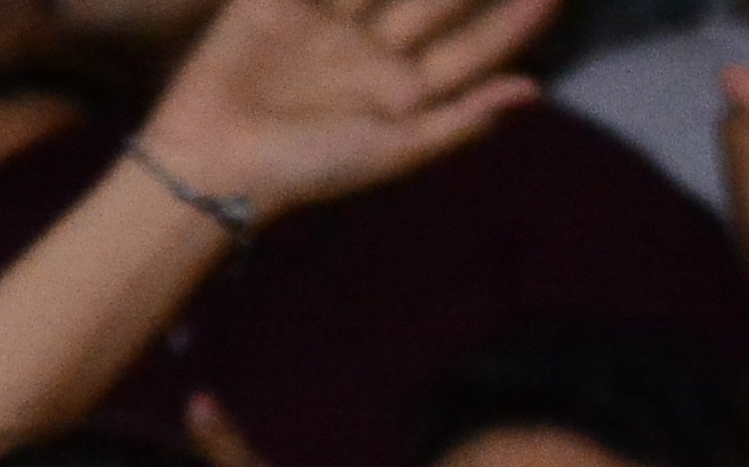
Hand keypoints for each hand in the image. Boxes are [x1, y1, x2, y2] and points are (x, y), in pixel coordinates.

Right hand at [128, 0, 555, 237]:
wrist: (213, 158)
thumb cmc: (305, 169)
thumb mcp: (391, 152)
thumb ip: (459, 122)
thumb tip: (535, 94)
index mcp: (406, 92)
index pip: (477, 46)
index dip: (519, 20)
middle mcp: (376, 51)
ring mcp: (332, 23)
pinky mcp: (282, 2)